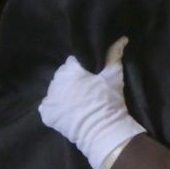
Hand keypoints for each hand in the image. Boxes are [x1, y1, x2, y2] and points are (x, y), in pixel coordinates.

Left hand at [39, 38, 143, 168]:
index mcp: (69, 70)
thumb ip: (114, 54)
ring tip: (79, 101)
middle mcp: (54, 82)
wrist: (102, 130)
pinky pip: (49, 106)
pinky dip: (57, 107)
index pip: (73, 63)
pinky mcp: (47, 115)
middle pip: (63, 76)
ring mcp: (49, 99)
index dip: (83, 69)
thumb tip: (122, 38)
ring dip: (64, 93)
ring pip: (56, 90)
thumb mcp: (114, 75)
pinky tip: (69, 111)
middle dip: (72, 80)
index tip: (92, 77)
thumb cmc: (108, 100)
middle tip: (87, 89)